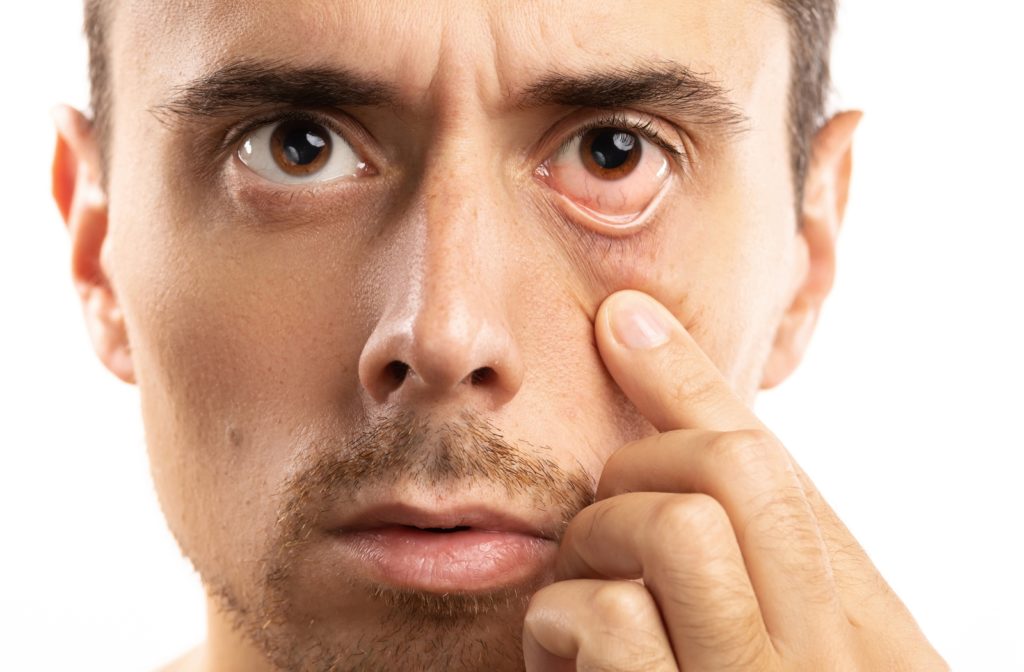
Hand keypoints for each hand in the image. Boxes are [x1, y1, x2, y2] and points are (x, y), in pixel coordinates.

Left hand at [523, 290, 946, 670]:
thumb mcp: (759, 640)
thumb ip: (742, 539)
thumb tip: (652, 364)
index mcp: (863, 635)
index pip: (779, 467)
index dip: (692, 382)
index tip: (623, 318)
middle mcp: (831, 662)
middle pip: (740, 470)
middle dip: (639, 466)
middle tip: (596, 520)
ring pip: (672, 528)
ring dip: (592, 546)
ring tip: (572, 601)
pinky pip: (608, 619)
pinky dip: (555, 625)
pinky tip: (557, 658)